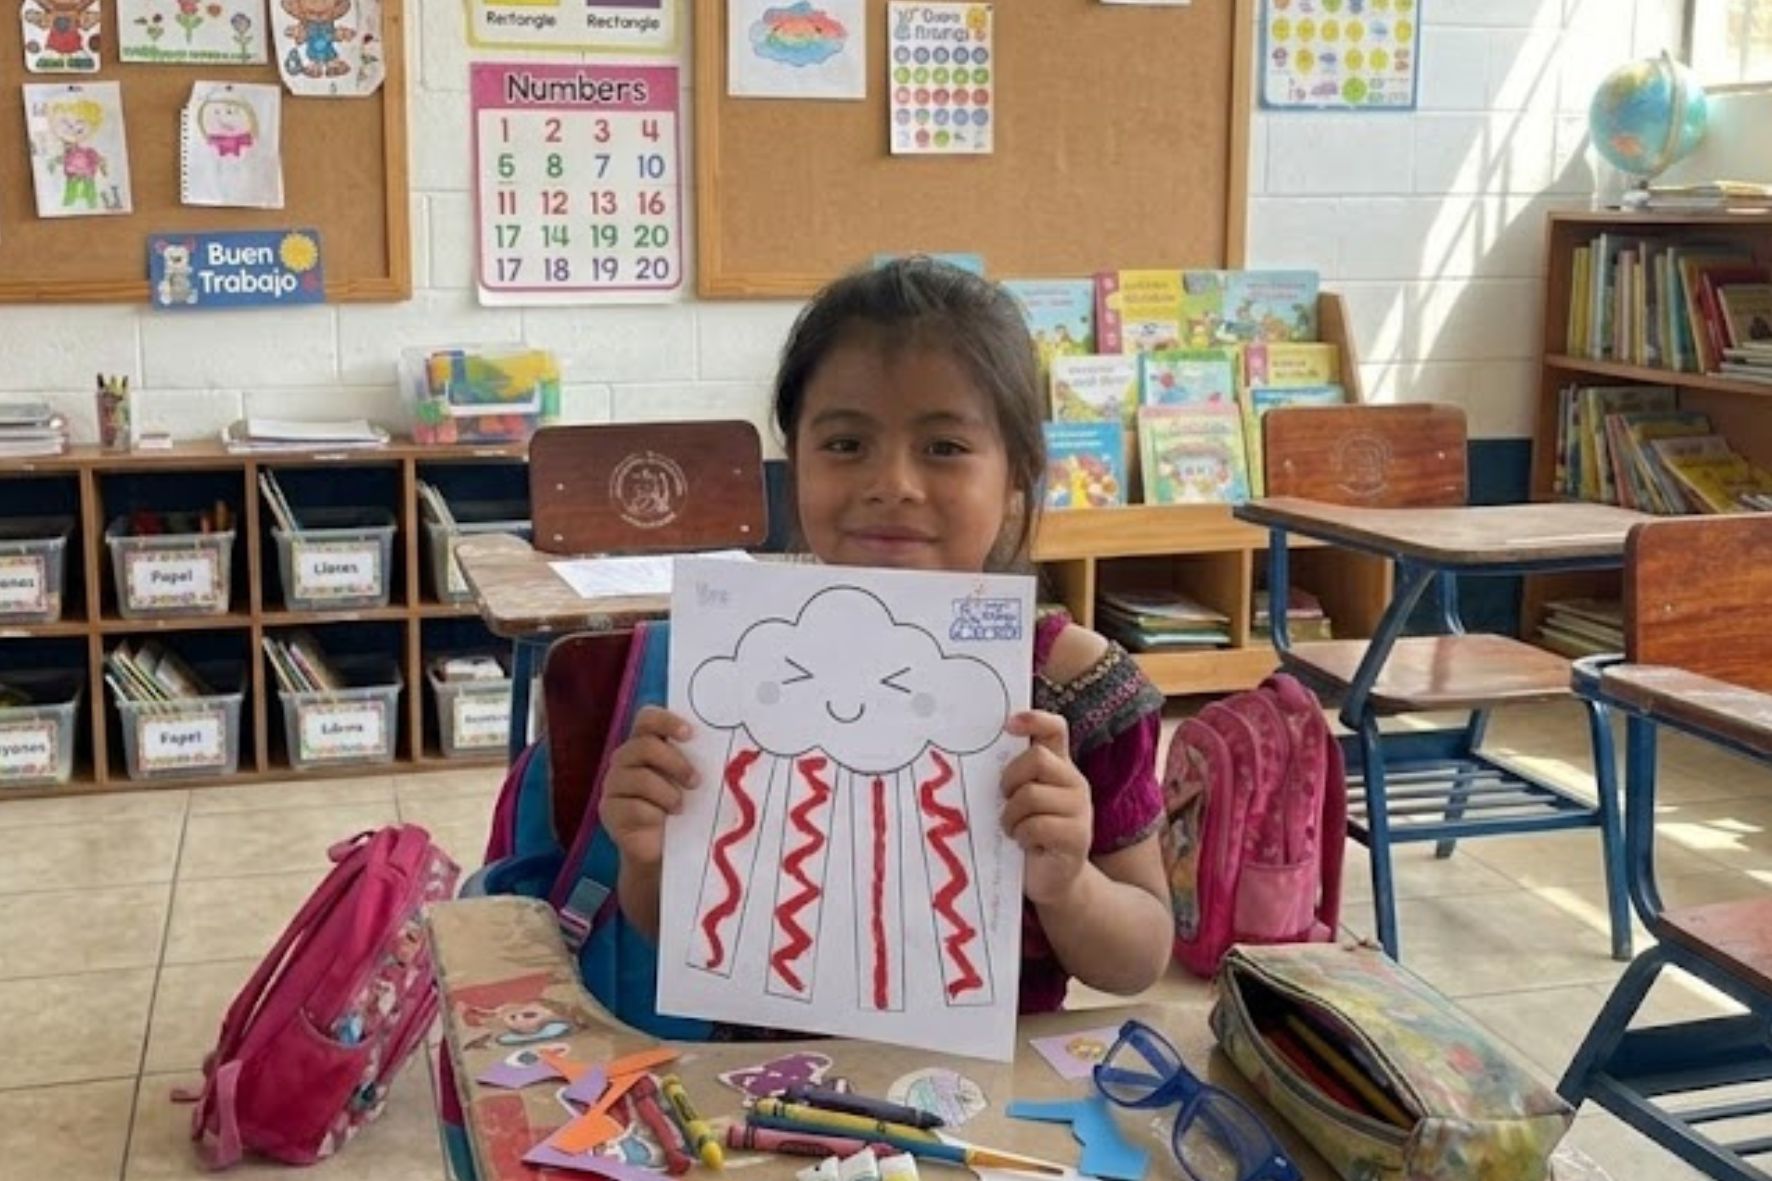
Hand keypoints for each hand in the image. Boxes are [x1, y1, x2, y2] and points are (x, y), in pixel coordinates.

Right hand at [598, 706, 697, 870]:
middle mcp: (624, 759)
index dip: (666, 721)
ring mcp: (612, 784)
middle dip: (675, 763)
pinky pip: (633, 807)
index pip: (646, 719)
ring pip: (639, 778)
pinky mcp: (608, 811)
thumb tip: (728, 752)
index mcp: (644, 744)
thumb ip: (697, 762)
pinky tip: (662, 822)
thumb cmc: (681, 809)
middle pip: (644, 746)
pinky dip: (654, 815)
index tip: (689, 734)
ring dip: (668, 794)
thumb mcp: (691, 782)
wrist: (662, 851)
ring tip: (680, 808)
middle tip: (696, 782)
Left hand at [1000, 710, 1092, 906]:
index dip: (1034, 720)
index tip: (1008, 725)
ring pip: (1031, 794)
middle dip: (1010, 780)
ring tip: (1012, 829)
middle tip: (1004, 801)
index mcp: (1059, 768)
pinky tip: (1023, 843)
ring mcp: (1080, 810)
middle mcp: (1074, 783)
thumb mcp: (1019, 801)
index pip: (1055, 729)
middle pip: (1036, 759)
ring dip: (1011, 816)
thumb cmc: (1028, 837)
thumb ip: (1012, 778)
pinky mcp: (1077, 837)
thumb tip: (975, 753)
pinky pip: (1036, 825)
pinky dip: (1020, 835)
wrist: (1053, 882)